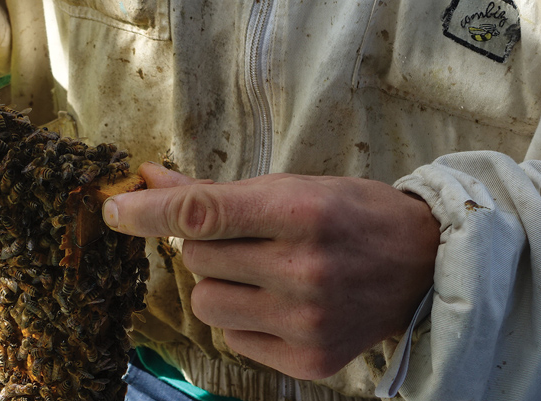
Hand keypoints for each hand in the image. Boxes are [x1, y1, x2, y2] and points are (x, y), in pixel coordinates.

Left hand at [103, 163, 438, 379]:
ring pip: (205, 302)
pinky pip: (232, 337)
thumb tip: (147, 180)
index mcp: (301, 213)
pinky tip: (280, 304)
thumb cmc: (351, 216)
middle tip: (248, 240)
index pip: (202, 214)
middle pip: (197, 258)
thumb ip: (214, 192)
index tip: (114, 209)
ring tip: (263, 273)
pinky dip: (244, 319)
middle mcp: (304, 270)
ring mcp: (306, 321)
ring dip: (219, 285)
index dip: (148, 212)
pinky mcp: (309, 360)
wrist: (426, 269)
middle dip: (206, 245)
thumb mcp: (292, 187)